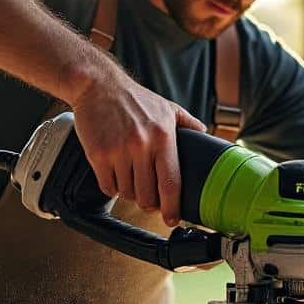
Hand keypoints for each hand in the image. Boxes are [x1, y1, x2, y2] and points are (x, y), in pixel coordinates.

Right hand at [69, 70, 206, 226]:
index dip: (173, 206)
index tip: (173, 218)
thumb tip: (206, 135)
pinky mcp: (97, 154)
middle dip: (150, 204)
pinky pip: (107, 186)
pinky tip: (116, 177)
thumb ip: (188, 123)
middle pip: (147, 195)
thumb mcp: (167, 107)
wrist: (98, 85)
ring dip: (130, 194)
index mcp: (163, 137)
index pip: (171, 182)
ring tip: (132, 182)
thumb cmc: (134, 98)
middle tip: (150, 201)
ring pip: (127, 193)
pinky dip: (112, 188)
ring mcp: (117, 151)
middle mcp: (141, 146)